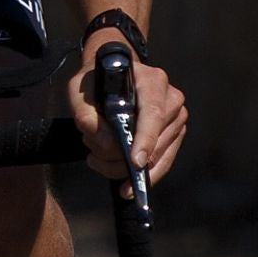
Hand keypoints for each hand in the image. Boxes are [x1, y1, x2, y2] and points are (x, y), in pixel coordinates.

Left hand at [69, 42, 185, 187]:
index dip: (145, 139)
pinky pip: (163, 163)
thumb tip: (108, 146)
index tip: (135, 162)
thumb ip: (87, 117)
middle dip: (122, 160)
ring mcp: (177, 118)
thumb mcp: (80, 93)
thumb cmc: (96, 82)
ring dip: (126, 167)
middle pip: (155, 142)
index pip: (153, 113)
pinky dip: (143, 176)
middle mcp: (171, 98)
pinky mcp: (176, 135)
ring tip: (99, 159)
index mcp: (151, 81)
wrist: (111, 75)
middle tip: (93, 158)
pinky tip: (122, 182)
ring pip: (158, 158)